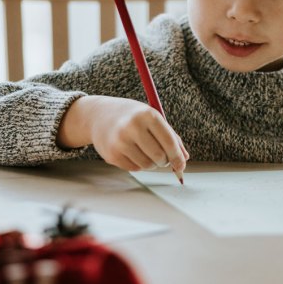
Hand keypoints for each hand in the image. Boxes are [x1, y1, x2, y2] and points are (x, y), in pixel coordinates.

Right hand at [59, 95, 188, 172]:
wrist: (99, 115)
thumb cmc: (132, 116)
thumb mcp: (152, 118)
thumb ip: (170, 137)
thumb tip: (183, 159)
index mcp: (147, 115)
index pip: (169, 141)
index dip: (178, 157)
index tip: (181, 165)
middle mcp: (133, 127)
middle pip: (159, 156)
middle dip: (165, 161)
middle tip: (162, 158)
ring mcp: (120, 142)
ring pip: (147, 165)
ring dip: (152, 164)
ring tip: (146, 152)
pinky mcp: (112, 155)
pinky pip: (135, 168)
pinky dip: (138, 164)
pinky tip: (133, 152)